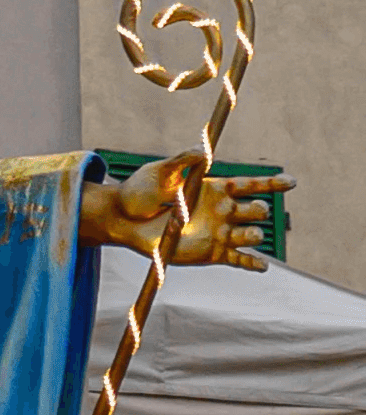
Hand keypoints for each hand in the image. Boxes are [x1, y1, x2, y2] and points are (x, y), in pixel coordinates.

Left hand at [82, 151, 279, 270]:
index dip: (271, 183)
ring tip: (247, 233)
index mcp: (215, 189)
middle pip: (256, 210)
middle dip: (259, 209)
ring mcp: (220, 233)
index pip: (250, 185)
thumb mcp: (160, 171)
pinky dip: (253, 264)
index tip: (290, 182)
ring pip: (251, 235)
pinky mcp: (212, 253)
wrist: (124, 220)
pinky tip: (262, 265)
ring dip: (254, 234)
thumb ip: (182, 160)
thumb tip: (202, 149)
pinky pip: (240, 260)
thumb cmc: (141, 191)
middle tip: (250, 209)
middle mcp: (223, 211)